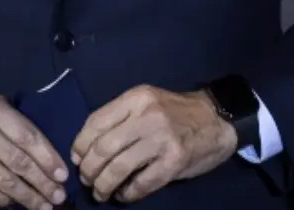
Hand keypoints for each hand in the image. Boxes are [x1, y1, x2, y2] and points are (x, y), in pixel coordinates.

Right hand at [0, 92, 69, 208]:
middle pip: (18, 162)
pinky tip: (16, 204)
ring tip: (44, 206)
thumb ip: (19, 123)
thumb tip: (49, 155)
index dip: (47, 158)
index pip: (27, 137)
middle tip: (58, 196)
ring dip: (28, 197)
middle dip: (42, 182)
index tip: (62, 175)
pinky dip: (4, 201)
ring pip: (4, 181)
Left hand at [71, 85, 236, 202]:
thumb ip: (120, 117)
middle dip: (88, 169)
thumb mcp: (146, 102)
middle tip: (87, 180)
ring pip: (118, 168)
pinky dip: (127, 193)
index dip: (80, 145)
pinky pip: (141, 183)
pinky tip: (124, 194)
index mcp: (136, 98)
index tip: (77, 158)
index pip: (95, 122)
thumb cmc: (175, 112)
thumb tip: (87, 145)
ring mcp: (161, 139)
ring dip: (103, 185)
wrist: (217, 119)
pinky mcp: (174, 162)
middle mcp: (146, 116)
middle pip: (103, 148)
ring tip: (101, 192)